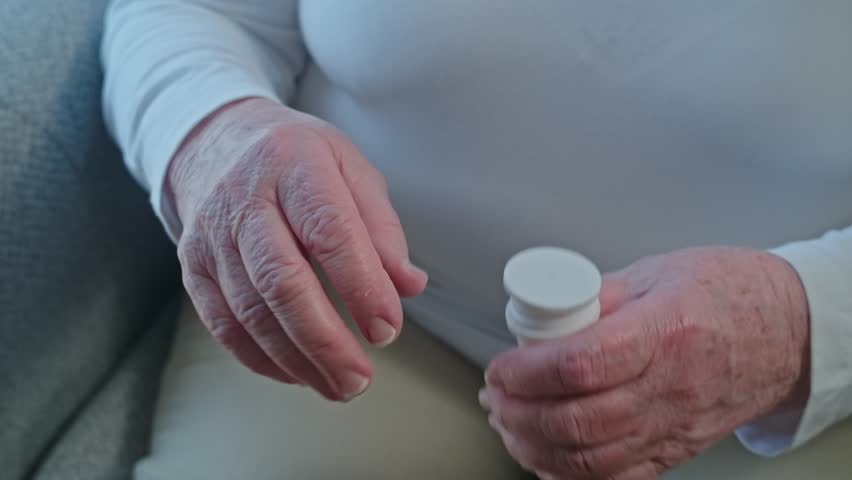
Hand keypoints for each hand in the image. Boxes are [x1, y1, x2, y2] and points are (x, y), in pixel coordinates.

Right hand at [168, 98, 427, 400]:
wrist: (218, 142)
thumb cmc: (295, 158)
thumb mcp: (350, 169)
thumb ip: (382, 228)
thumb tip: (408, 285)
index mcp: (295, 165)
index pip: (329, 231)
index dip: (360, 285)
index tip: (386, 328)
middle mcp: (246, 199)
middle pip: (282, 281)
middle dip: (324, 340)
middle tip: (359, 377)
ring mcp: (212, 236)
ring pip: (250, 311)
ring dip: (297, 360)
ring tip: (337, 385)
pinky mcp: (194, 267)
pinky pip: (224, 324)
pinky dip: (262, 358)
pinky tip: (297, 373)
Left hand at [482, 246, 809, 478]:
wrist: (784, 332)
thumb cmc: (725, 294)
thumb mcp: (658, 272)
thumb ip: (598, 295)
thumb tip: (545, 315)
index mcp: (664, 331)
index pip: (581, 364)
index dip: (527, 371)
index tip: (501, 367)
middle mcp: (671, 386)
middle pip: (578, 420)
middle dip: (519, 413)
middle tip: (494, 396)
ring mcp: (675, 425)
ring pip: (591, 458)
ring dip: (534, 446)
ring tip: (508, 425)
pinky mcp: (676, 449)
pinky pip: (617, 478)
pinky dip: (569, 475)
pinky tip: (543, 455)